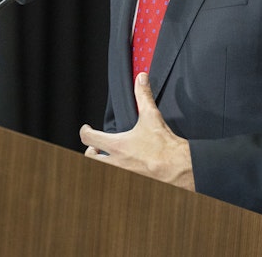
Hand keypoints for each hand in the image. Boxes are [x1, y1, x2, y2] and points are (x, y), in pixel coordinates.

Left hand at [80, 72, 195, 190]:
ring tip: (107, 157)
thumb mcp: (151, 116)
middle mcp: (115, 162)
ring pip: (100, 170)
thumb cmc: (163, 145)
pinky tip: (123, 166)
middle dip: (91, 151)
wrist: (176, 166)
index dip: (85, 131)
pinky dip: (114, 172)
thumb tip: (141, 79)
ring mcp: (121, 174)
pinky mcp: (130, 181)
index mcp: (116, 145)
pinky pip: (114, 178)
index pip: (88, 138)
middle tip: (96, 146)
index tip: (87, 128)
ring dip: (101, 162)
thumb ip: (143, 95)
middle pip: (89, 158)